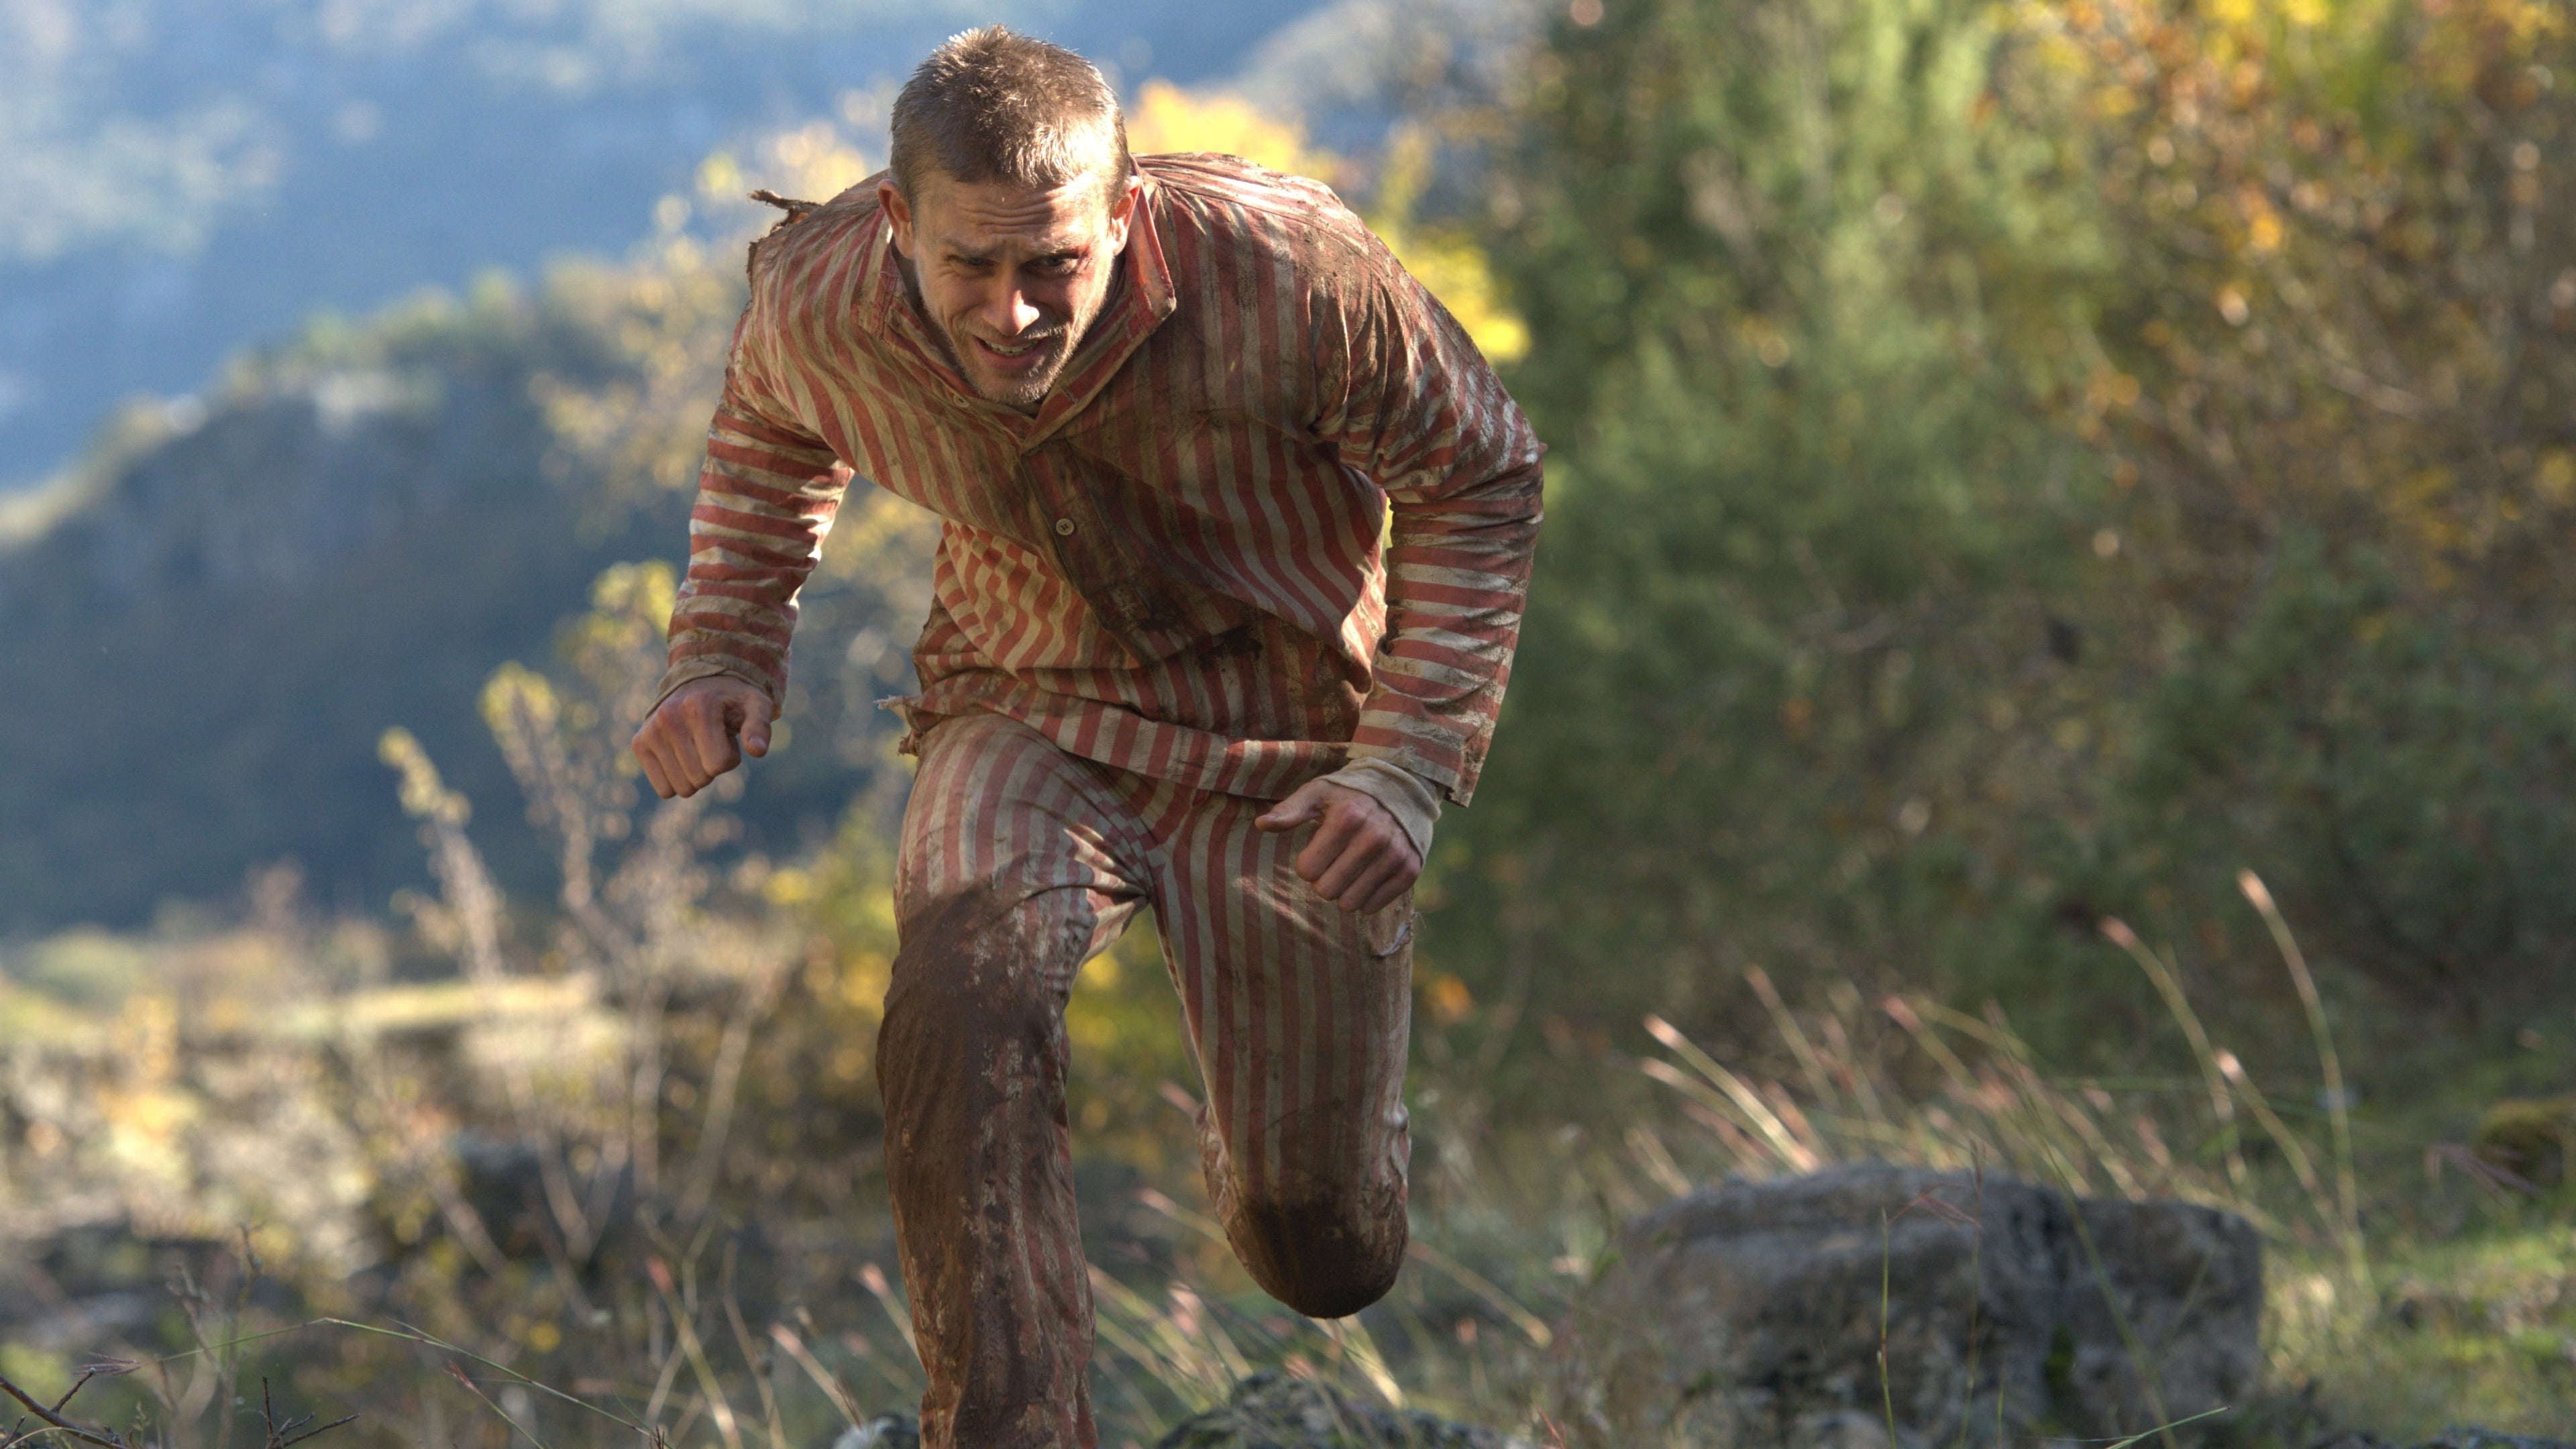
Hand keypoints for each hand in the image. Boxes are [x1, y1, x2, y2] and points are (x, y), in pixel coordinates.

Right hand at [632, 675, 772, 798]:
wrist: (697, 685)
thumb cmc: (730, 700)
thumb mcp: (754, 705)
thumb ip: (759, 726)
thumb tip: (757, 750)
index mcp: (698, 707)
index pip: (719, 764)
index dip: (731, 757)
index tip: (728, 739)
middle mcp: (669, 718)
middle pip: (701, 778)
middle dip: (713, 767)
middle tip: (711, 742)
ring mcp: (651, 732)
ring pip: (682, 788)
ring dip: (696, 775)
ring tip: (697, 746)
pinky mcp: (640, 745)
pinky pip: (664, 790)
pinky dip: (678, 781)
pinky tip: (681, 755)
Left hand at [1255, 780, 1420, 913]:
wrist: (1402, 790)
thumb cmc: (1350, 794)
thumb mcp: (1318, 793)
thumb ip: (1289, 810)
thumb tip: (1261, 825)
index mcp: (1347, 817)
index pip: (1308, 870)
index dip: (1307, 864)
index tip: (1317, 851)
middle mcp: (1374, 837)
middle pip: (1326, 891)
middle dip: (1323, 881)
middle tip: (1333, 863)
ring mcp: (1395, 855)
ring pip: (1350, 904)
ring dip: (1344, 891)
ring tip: (1350, 869)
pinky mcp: (1410, 870)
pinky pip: (1374, 906)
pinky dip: (1366, 897)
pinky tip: (1368, 876)